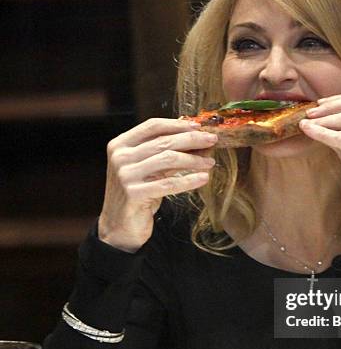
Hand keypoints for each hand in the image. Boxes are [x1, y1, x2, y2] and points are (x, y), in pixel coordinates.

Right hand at [98, 118, 217, 251]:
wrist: (119, 224)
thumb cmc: (138, 192)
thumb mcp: (148, 168)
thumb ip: (165, 151)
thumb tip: (197, 137)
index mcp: (121, 144)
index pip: (153, 126)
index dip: (178, 124)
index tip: (199, 127)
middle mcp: (120, 157)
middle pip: (163, 141)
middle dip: (191, 139)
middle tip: (212, 140)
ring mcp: (125, 175)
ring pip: (168, 159)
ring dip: (193, 160)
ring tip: (210, 162)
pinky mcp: (134, 194)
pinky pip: (168, 184)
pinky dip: (189, 180)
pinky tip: (203, 178)